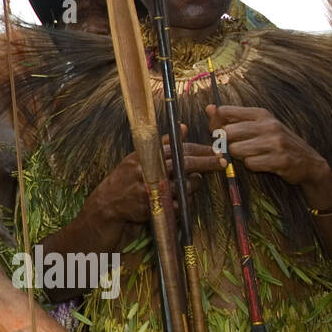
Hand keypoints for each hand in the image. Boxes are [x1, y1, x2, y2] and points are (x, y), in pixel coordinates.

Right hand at [91, 127, 223, 226]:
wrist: (108, 204)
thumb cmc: (127, 178)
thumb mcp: (141, 157)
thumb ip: (164, 144)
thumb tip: (184, 127)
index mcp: (146, 154)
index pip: (178, 149)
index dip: (199, 149)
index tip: (215, 150)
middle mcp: (148, 168)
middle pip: (184, 163)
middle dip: (206, 162)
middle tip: (222, 162)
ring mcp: (150, 187)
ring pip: (184, 185)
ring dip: (194, 184)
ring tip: (196, 182)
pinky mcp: (153, 205)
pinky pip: (178, 203)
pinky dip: (184, 201)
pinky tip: (182, 198)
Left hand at [207, 104, 331, 201]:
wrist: (309, 162)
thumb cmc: (277, 143)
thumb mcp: (258, 126)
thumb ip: (233, 118)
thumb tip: (209, 108)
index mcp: (261, 113)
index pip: (224, 112)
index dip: (216, 124)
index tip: (222, 133)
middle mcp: (269, 124)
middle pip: (227, 132)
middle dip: (228, 144)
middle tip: (239, 148)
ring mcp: (276, 142)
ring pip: (236, 150)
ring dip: (240, 157)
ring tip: (253, 156)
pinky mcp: (280, 159)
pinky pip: (250, 164)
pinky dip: (253, 166)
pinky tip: (264, 164)